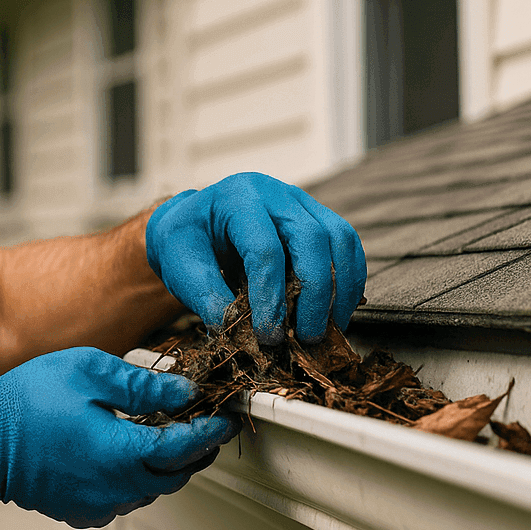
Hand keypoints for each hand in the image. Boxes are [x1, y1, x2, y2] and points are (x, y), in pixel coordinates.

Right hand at [0, 347, 237, 527]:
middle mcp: (116, 488)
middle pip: (175, 475)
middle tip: (204, 423)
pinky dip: (135, 477)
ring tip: (164, 432)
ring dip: (165, 464)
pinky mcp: (82, 513)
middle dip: (195, 450)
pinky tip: (125, 452)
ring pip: (151, 489)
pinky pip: (123, 498)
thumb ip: (140, 384)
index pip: (185, 447)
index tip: (226, 416)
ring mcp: (99, 506)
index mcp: (122, 452)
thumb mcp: (86, 372)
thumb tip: (182, 390)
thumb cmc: (27, 401)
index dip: (210, 430)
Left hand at [145, 172, 365, 345]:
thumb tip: (239, 332)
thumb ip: (207, 298)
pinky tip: (337, 312)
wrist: (194, 224)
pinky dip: (349, 281)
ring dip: (342, 289)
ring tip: (329, 329)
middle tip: (306, 336)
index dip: (270, 297)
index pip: (264, 248)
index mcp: (236, 198)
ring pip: (341, 239)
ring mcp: (302, 202)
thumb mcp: (180, 267)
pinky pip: (348, 246)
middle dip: (316, 294)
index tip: (268, 335)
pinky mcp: (318, 218)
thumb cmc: (185, 243)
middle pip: (312, 238)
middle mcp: (275, 193)